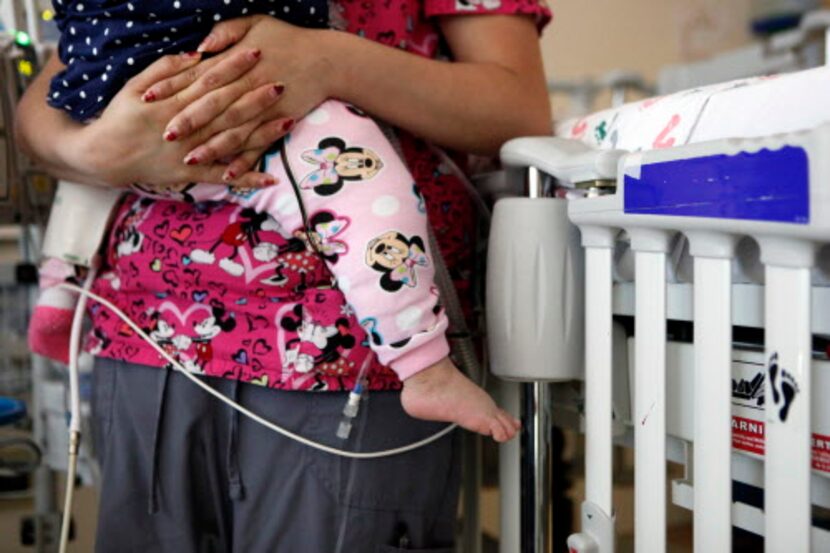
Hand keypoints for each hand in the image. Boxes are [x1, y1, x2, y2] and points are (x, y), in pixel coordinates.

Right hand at [73, 51, 279, 187]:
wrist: (102, 157)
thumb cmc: (119, 116)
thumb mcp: (133, 85)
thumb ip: (165, 69)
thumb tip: (198, 54)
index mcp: (170, 103)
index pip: (209, 81)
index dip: (233, 66)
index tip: (255, 53)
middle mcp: (184, 128)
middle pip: (226, 109)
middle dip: (255, 96)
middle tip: (281, 83)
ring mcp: (189, 153)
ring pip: (231, 141)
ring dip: (261, 132)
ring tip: (289, 120)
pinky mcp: (190, 174)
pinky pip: (222, 177)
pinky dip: (245, 178)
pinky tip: (270, 176)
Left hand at [142, 16, 334, 178]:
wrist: (328, 60)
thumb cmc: (288, 40)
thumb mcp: (255, 23)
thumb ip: (224, 33)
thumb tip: (199, 49)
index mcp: (237, 63)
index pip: (198, 77)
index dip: (172, 88)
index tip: (149, 99)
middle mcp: (248, 88)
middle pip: (213, 107)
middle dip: (189, 123)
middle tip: (165, 136)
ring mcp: (265, 109)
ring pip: (234, 131)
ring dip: (213, 148)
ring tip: (191, 159)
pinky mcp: (280, 124)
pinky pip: (259, 146)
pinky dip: (245, 162)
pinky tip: (228, 175)